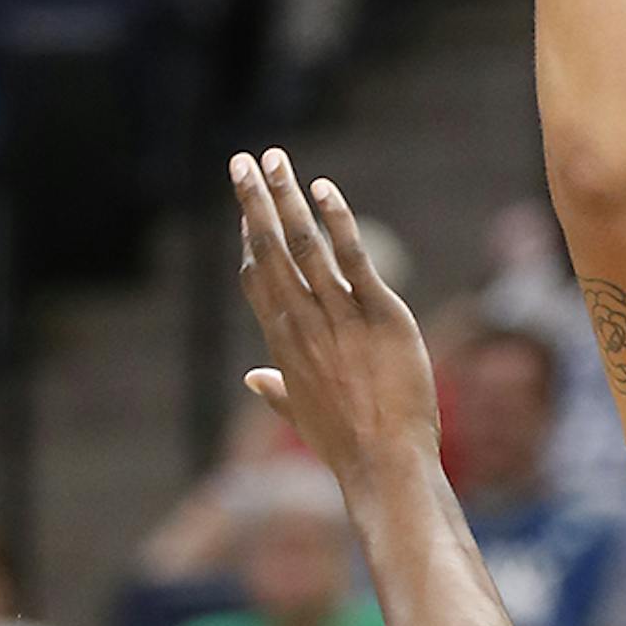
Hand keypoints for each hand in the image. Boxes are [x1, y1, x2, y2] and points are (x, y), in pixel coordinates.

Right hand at [231, 148, 440, 480]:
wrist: (383, 465)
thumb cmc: (346, 445)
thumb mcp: (303, 417)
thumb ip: (276, 392)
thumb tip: (252, 380)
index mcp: (283, 344)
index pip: (258, 279)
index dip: (250, 239)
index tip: (247, 209)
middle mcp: (302, 323)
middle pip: (268, 251)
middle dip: (254, 203)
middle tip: (242, 161)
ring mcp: (339, 316)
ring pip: (303, 246)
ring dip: (285, 198)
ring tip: (273, 159)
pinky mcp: (379, 314)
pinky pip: (353, 259)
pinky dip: (337, 222)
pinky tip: (322, 189)